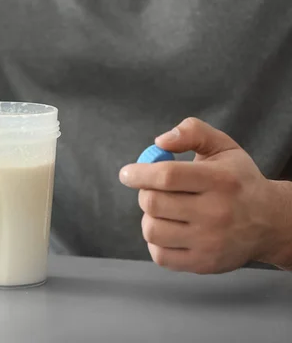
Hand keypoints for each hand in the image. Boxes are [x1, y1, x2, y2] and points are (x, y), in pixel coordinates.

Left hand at [119, 117, 291, 273]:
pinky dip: (156, 241)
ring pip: (152, 230)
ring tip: (164, 211)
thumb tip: (160, 142)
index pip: (167, 175)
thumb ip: (192, 132)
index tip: (127, 174)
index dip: (139, 173)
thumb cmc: (238, 180)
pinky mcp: (203, 263)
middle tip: (152, 190)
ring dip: (148, 217)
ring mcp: (209, 242)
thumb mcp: (223, 147)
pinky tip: (169, 231)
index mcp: (220, 180)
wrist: (270, 222)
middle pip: (153, 203)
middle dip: (144, 193)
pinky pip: (160, 255)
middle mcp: (216, 213)